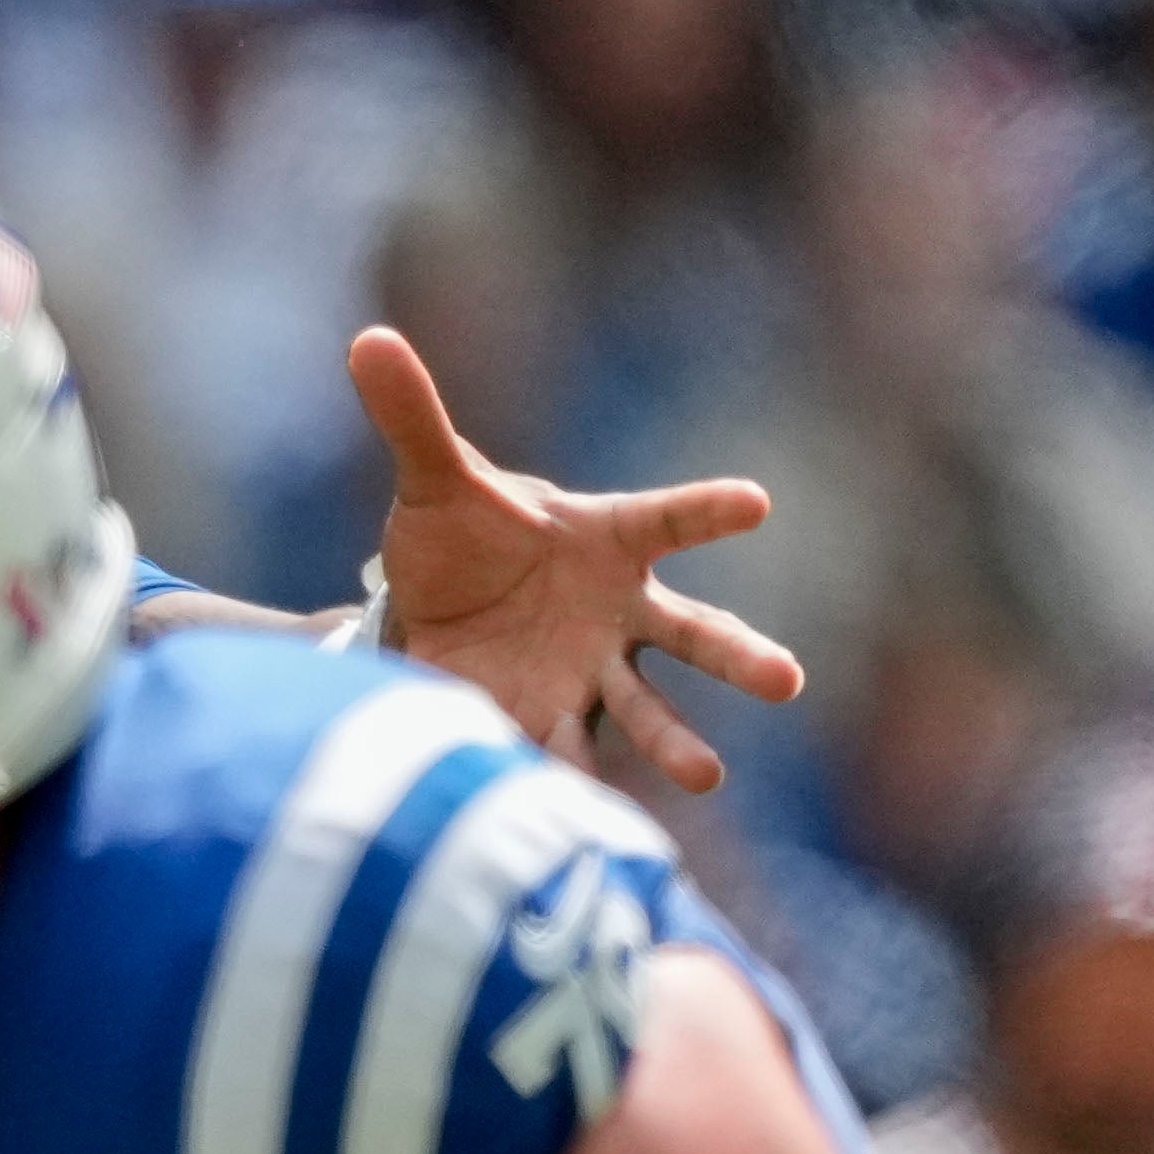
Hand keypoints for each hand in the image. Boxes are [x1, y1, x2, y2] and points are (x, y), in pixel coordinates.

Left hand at [349, 327, 798, 790]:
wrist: (432, 607)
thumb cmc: (460, 534)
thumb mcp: (433, 480)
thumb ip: (412, 417)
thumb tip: (367, 338)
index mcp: (609, 539)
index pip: (668, 519)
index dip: (707, 510)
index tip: (754, 501)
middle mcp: (619, 611)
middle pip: (694, 632)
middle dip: (738, 656)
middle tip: (786, 679)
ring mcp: (590, 671)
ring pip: (645, 708)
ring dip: (675, 742)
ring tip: (706, 776)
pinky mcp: (547, 716)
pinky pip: (566, 749)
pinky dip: (568, 776)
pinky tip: (578, 815)